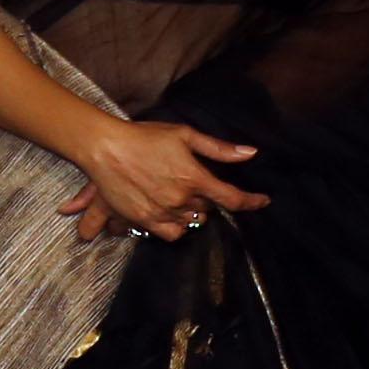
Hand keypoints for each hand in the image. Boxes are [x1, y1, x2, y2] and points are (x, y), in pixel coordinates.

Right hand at [69, 114, 262, 244]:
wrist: (105, 148)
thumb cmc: (144, 136)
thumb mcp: (184, 135)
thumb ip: (219, 148)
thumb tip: (250, 153)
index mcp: (194, 177)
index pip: (232, 198)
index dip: (252, 202)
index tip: (262, 201)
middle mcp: (181, 199)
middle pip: (208, 209)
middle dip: (206, 198)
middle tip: (193, 183)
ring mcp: (162, 213)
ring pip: (191, 223)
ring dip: (191, 212)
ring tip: (179, 196)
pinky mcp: (144, 220)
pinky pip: (171, 234)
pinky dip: (176, 226)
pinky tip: (170, 212)